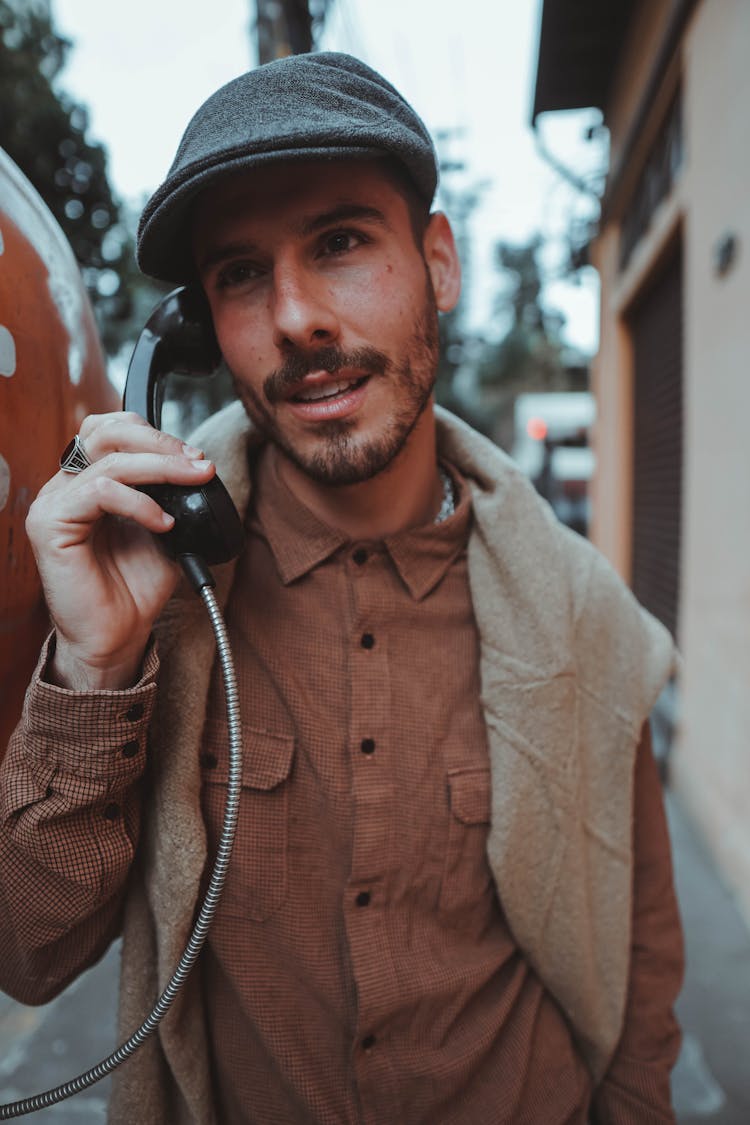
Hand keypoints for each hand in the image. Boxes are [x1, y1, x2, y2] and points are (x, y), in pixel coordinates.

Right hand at [26, 412, 216, 689]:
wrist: (118, 636)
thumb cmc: (135, 588)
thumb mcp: (166, 530)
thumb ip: (173, 496)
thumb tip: (198, 468)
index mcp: (89, 482)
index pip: (112, 431)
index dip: (156, 436)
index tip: (196, 458)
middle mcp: (66, 486)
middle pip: (106, 431)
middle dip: (159, 442)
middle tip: (197, 464)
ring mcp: (54, 502)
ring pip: (107, 458)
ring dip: (159, 466)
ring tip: (191, 483)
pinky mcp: (49, 524)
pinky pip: (97, 491)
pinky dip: (138, 501)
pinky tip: (164, 521)